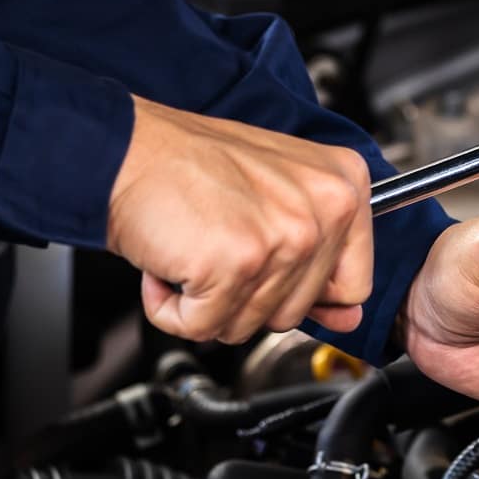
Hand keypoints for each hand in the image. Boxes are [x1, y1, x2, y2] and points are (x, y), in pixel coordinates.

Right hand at [106, 96, 372, 342]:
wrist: (124, 150)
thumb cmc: (190, 165)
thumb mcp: (276, 191)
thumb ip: (322, 254)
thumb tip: (348, 317)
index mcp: (343, 186)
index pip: (354, 283)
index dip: (305, 291)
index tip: (271, 266)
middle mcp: (323, 210)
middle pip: (296, 313)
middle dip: (245, 296)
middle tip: (218, 244)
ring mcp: (282, 239)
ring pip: (248, 326)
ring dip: (206, 301)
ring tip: (194, 247)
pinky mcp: (235, 264)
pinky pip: (203, 327)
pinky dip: (171, 308)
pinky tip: (171, 262)